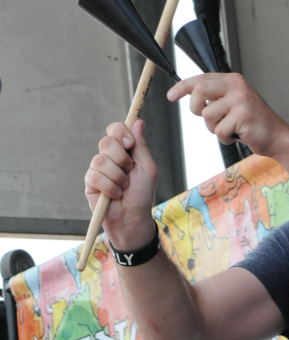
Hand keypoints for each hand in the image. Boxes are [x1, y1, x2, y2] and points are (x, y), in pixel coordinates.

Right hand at [84, 119, 157, 248]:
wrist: (133, 218)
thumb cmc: (142, 194)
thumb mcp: (147, 169)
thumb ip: (141, 146)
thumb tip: (138, 121)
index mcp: (123, 151)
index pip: (114, 129)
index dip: (120, 133)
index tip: (129, 144)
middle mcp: (109, 157)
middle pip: (106, 142)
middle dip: (121, 159)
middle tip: (129, 173)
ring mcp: (98, 169)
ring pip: (101, 160)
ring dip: (117, 177)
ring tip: (123, 188)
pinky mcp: (90, 182)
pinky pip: (95, 176)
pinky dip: (109, 187)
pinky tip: (114, 195)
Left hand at [167, 73, 288, 158]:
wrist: (277, 137)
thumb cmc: (254, 124)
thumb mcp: (234, 103)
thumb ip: (216, 97)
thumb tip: (192, 96)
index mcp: (232, 80)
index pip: (200, 78)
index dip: (182, 87)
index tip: (170, 95)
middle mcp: (236, 86)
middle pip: (199, 91)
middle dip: (196, 109)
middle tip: (207, 119)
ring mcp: (240, 100)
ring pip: (207, 116)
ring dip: (214, 129)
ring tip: (230, 129)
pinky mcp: (243, 116)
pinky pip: (219, 131)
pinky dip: (225, 139)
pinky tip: (237, 136)